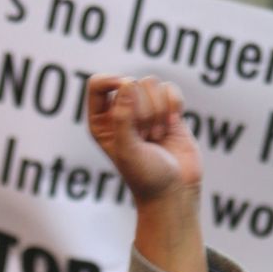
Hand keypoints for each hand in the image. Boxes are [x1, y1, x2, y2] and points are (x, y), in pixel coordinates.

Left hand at [86, 75, 205, 271]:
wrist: (174, 190)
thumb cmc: (145, 177)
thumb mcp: (127, 150)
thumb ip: (123, 117)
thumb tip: (127, 83)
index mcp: (101, 122)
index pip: (98, 84)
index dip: (112, 81)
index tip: (125, 90)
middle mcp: (120, 112)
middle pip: (131, 83)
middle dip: (142, 111)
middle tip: (144, 139)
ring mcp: (144, 109)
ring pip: (152, 84)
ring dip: (158, 112)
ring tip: (156, 138)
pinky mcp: (166, 109)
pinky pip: (170, 89)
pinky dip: (174, 106)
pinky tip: (170, 128)